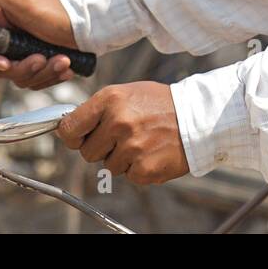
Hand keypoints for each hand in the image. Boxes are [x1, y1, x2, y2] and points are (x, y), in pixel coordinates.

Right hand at [0, 0, 77, 89]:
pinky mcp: (37, 63)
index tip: (4, 64)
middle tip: (41, 59)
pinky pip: (37, 80)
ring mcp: (23, 52)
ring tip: (62, 60)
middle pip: (2, 68)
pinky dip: (52, 75)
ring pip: (21, 76)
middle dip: (25, 67)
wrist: (88, 25)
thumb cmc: (57, 11)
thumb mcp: (23, 1)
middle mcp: (8, 38)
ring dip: (43, 72)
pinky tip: (65, 67)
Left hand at [57, 81, 190, 184]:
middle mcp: (118, 122)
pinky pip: (128, 176)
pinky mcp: (143, 168)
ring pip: (108, 166)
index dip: (73, 136)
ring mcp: (131, 146)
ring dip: (122, 159)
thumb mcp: (127, 93)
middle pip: (86, 152)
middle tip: (123, 137)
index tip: (80, 138)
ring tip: (143, 141)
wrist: (198, 117)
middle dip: (101, 149)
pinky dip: (138, 168)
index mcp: (109, 99)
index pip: (69, 128)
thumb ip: (99, 109)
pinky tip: (152, 152)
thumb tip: (69, 127)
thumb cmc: (160, 104)